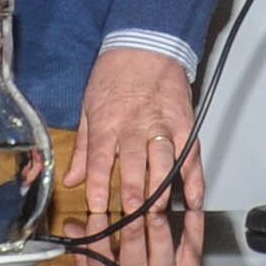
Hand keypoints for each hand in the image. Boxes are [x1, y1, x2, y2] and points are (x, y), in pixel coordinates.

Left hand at [70, 45, 201, 265]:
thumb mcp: (88, 107)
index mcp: (107, 122)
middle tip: (130, 221)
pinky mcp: (184, 125)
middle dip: (131, 196)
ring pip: (162, 163)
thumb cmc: (114, 75)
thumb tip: (71, 179)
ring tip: (156, 214)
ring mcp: (162, 126)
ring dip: (159, 191)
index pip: (100, 160)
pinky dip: (193, 180)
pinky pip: (190, 157)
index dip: (97, 187)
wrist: (146, 45)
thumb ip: (83, 146)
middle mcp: (135, 126)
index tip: (97, 209)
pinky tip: (192, 200)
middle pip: (133, 166)